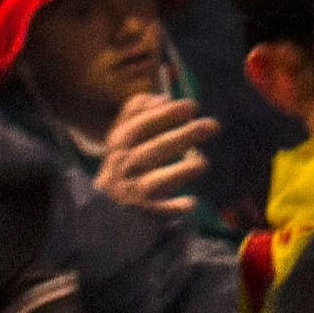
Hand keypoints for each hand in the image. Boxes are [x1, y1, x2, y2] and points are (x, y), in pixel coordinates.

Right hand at [90, 95, 217, 214]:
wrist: (101, 213)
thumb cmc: (122, 166)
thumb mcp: (122, 138)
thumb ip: (136, 113)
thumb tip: (163, 97)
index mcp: (118, 146)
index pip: (136, 127)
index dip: (163, 115)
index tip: (192, 106)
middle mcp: (121, 168)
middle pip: (150, 151)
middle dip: (182, 137)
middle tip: (213, 125)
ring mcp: (129, 193)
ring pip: (154, 182)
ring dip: (180, 171)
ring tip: (202, 163)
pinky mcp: (140, 215)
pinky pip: (157, 213)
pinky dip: (172, 208)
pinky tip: (190, 203)